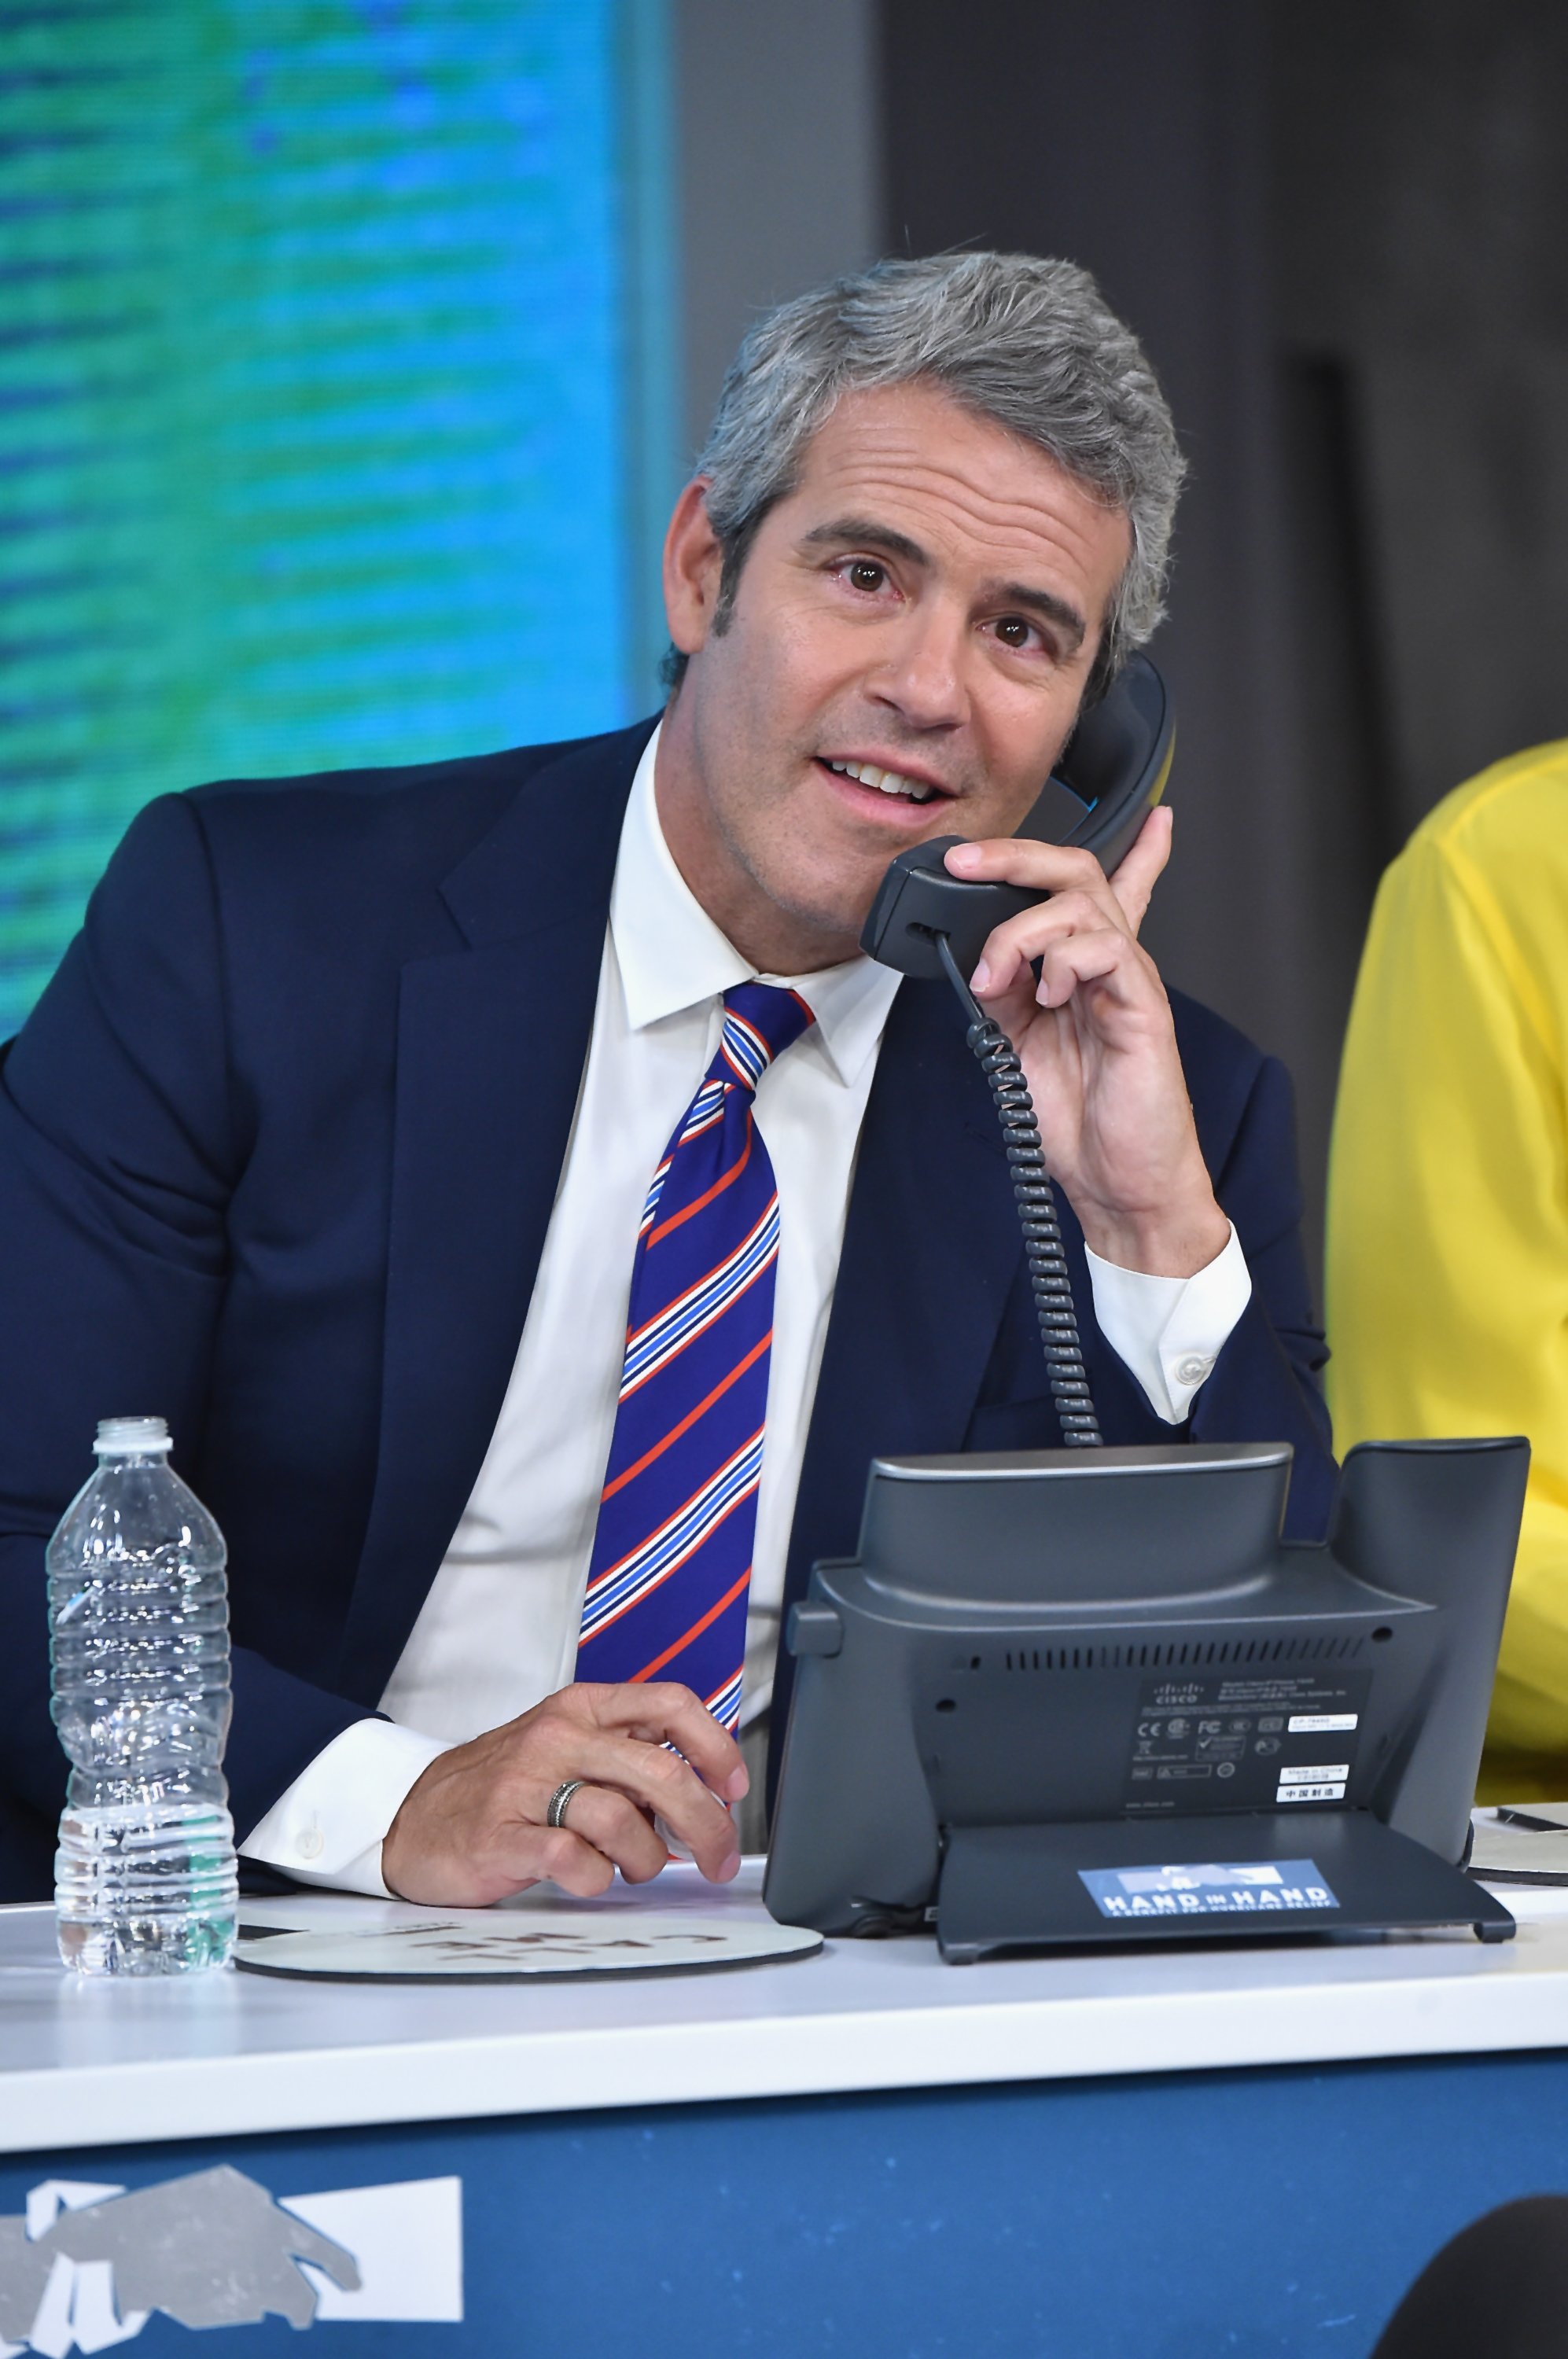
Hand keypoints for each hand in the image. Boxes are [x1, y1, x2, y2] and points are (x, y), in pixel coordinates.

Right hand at [380, 1681, 746, 1907]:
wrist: (410, 1816)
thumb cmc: (502, 1787)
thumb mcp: (567, 1748)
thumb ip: (627, 1759)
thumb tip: (701, 1793)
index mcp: (581, 1708)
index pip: (669, 1703)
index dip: (716, 1746)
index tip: (734, 1787)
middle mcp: (557, 1737)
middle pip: (661, 1771)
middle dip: (706, 1824)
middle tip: (718, 1858)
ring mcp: (526, 1786)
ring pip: (623, 1819)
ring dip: (648, 1858)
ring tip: (636, 1867)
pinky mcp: (501, 1837)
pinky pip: (575, 1860)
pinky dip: (598, 1879)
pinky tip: (590, 1877)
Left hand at [947, 808, 1229, 1276]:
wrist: (1120, 1182)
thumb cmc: (1082, 1120)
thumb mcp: (1018, 1044)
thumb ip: (1002, 992)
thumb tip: (972, 954)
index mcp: (1084, 970)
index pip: (1100, 888)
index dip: (1094, 842)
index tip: (1060, 820)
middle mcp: (1110, 965)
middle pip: (1076, 871)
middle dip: (1014, 856)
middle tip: (964, 864)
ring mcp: (1129, 981)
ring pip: (1082, 902)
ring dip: (1020, 928)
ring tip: (995, 977)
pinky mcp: (1143, 1006)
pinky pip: (1106, 947)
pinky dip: (1062, 960)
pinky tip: (1047, 994)